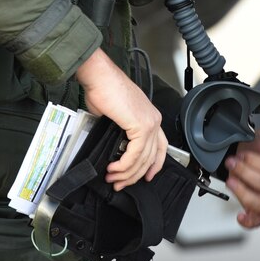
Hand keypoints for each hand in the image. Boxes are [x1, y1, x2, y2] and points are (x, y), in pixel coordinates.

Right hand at [76, 48, 166, 190]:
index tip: (145, 177)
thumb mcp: (115, 116)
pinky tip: (113, 168)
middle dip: (134, 175)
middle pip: (150, 157)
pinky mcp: (141, 126)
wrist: (99, 77)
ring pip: (143, 159)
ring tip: (112, 178)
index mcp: (150, 116)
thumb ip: (119, 133)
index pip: (160, 147)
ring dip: (125, 173)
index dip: (154, 165)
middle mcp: (154, 120)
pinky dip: (124, 165)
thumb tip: (113, 150)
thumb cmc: (104, 89)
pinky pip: (135, 154)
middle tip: (119, 183)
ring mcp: (150, 122)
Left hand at [223, 108, 259, 228]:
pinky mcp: (258, 209)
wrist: (242, 154)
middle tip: (233, 162)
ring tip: (232, 180)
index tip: (243, 153)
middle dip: (245, 172)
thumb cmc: (256, 146)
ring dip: (243, 191)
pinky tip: (240, 215)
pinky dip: (248, 220)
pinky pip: (257, 220)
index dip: (256, 161)